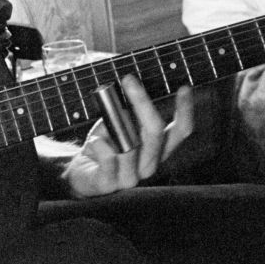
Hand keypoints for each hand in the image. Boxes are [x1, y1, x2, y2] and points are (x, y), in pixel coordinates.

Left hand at [61, 77, 193, 197]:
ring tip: (102, 121)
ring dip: (114, 127)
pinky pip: (109, 160)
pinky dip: (101, 145)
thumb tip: (128, 95)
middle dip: (142, 102)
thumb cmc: (103, 144)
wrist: (79, 172)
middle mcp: (149, 165)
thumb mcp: (117, 125)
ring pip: (131, 147)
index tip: (184, 88)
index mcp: (157, 150)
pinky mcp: (108, 184)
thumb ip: (127, 114)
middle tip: (128, 79)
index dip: (185, 111)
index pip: (180, 132)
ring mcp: (130, 177)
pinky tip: (94, 140)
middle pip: (155, 132)